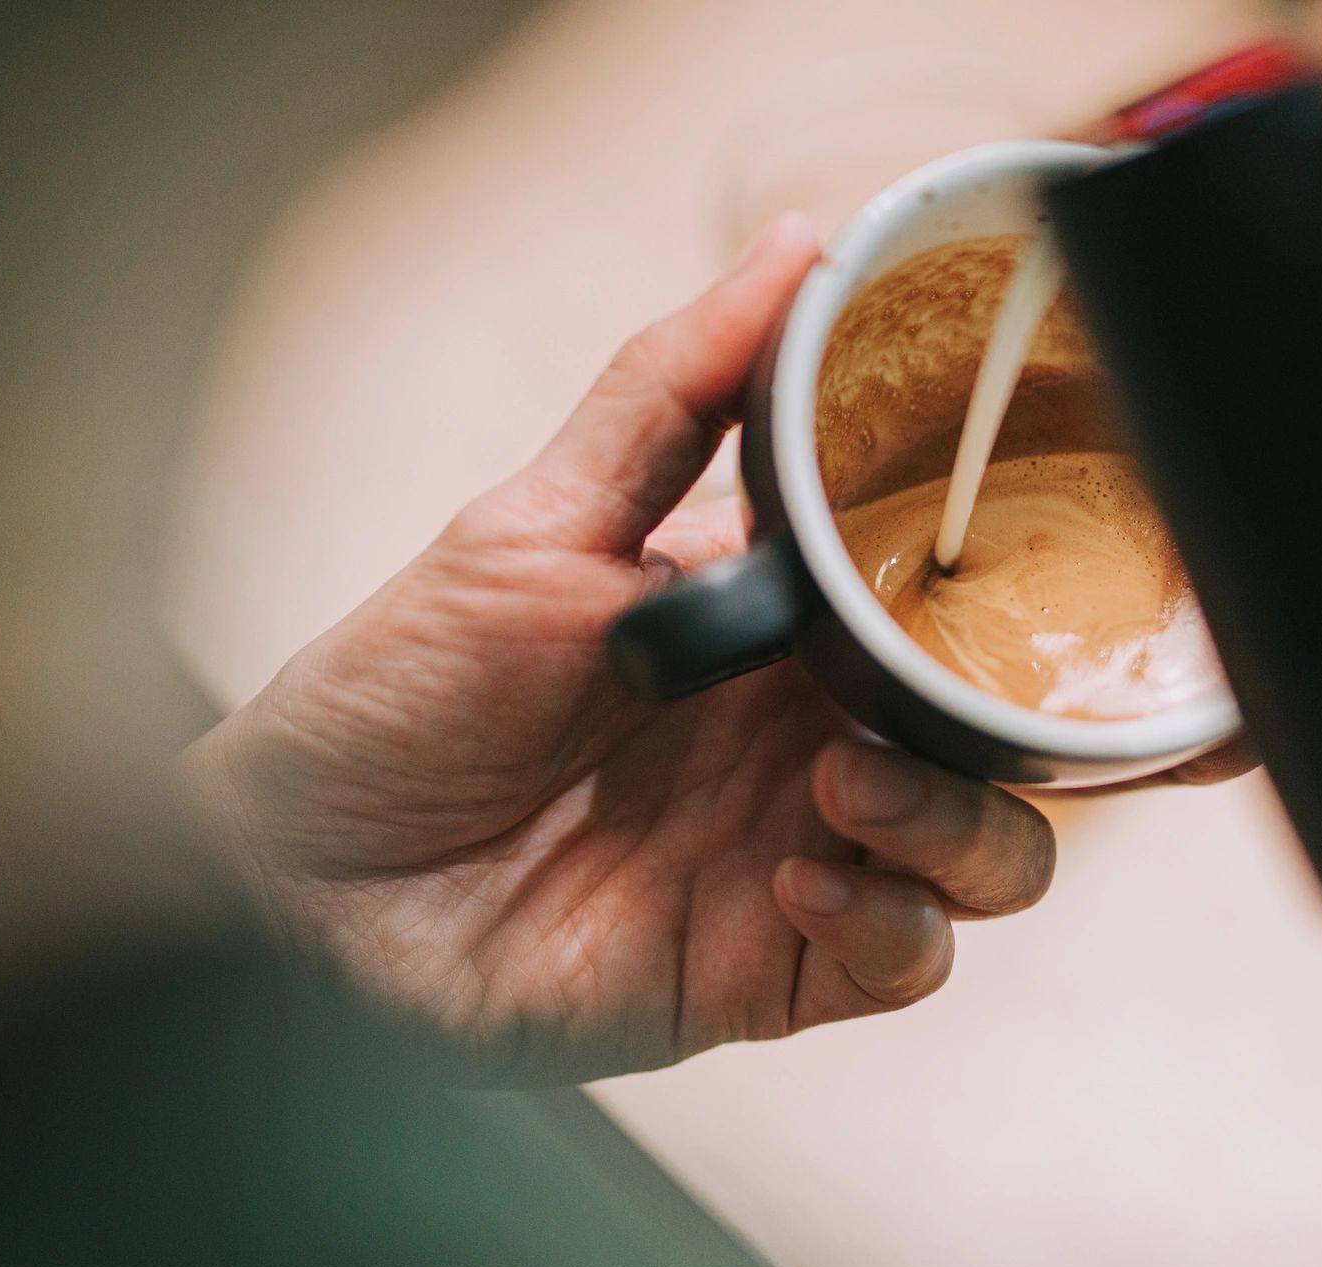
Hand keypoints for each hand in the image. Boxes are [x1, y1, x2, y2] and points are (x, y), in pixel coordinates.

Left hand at [183, 215, 1067, 1085]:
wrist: (299, 888)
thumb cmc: (396, 698)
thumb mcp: (537, 525)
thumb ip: (675, 396)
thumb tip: (798, 245)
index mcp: (770, 628)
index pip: (941, 598)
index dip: (1005, 578)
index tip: (1022, 539)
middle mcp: (801, 738)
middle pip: (996, 730)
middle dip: (1015, 715)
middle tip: (946, 688)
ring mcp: (796, 852)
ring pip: (989, 851)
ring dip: (958, 821)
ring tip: (844, 786)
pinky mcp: (771, 968)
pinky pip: (907, 959)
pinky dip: (892, 921)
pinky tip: (799, 880)